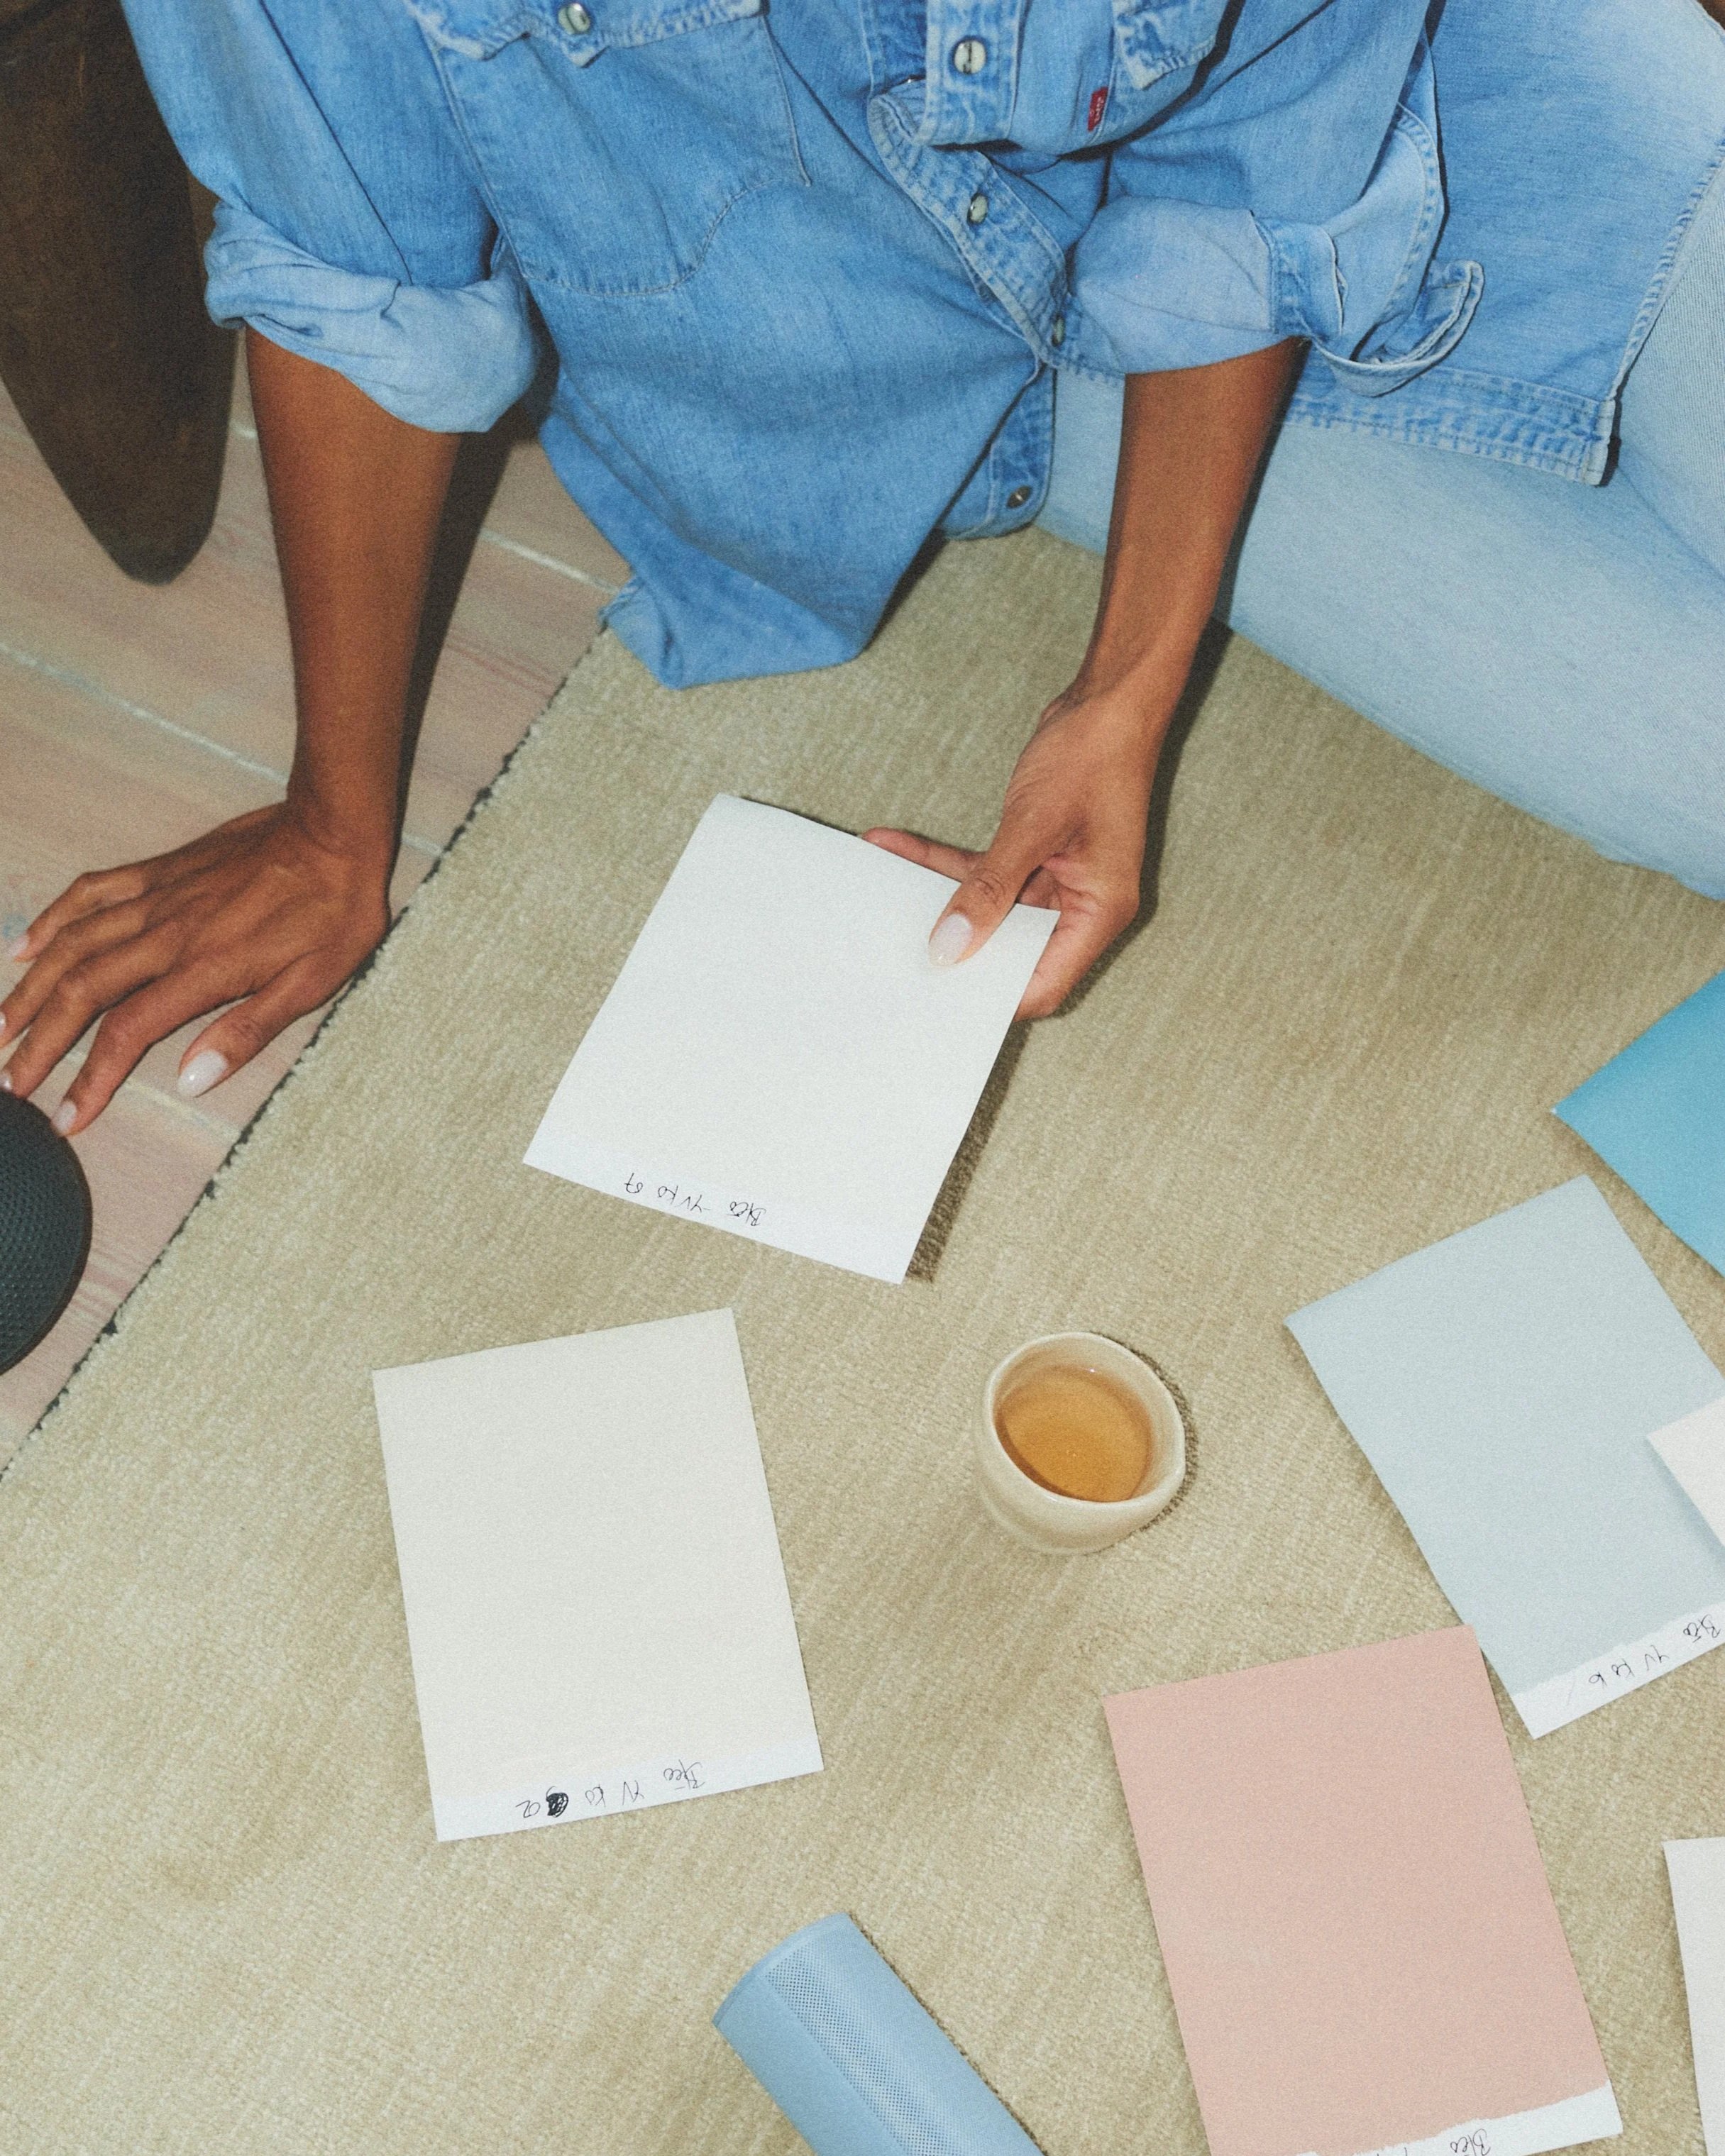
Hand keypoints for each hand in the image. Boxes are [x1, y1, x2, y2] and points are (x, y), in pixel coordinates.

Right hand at [0, 805, 391, 1131]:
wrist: (333, 830)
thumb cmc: (334, 910)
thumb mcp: (314, 982)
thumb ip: (248, 1031)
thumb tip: (192, 1079)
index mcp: (203, 969)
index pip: (126, 1032)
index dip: (90, 1079)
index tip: (65, 1116)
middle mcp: (166, 934)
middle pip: (81, 992)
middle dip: (38, 1042)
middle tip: (9, 1083)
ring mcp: (156, 898)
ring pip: (72, 944)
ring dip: (29, 988)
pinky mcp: (158, 871)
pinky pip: (90, 893)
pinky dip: (52, 920)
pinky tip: (23, 946)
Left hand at [865, 683, 1159, 1016]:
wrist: (1109, 701)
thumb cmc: (1092, 758)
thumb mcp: (1032, 827)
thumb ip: (989, 889)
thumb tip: (950, 946)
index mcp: (1098, 912)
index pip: (1043, 982)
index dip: (993, 997)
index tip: (939, 1000)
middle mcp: (1080, 905)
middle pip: (1011, 952)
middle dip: (958, 951)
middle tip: (901, 960)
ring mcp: (1056, 881)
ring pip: (989, 908)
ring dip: (937, 898)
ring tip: (881, 897)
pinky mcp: (1034, 855)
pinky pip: (983, 872)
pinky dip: (942, 861)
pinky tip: (894, 848)